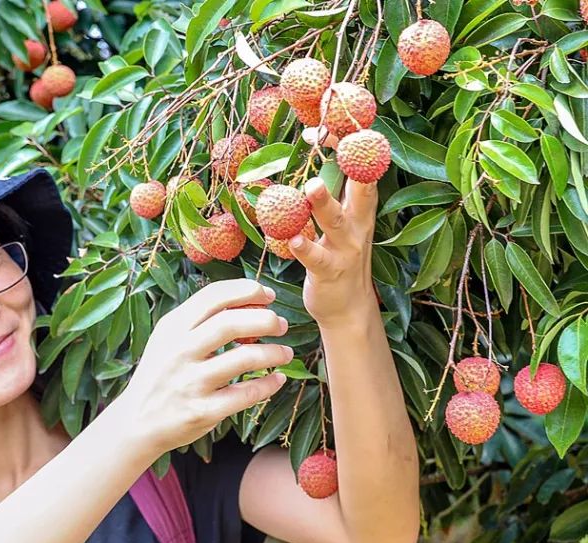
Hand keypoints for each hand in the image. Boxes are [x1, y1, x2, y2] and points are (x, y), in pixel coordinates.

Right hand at [116, 279, 293, 453]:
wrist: (136, 422)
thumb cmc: (160, 376)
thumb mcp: (166, 340)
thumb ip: (197, 320)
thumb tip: (245, 300)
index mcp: (172, 328)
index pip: (213, 296)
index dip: (247, 290)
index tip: (268, 295)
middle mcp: (179, 352)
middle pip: (230, 323)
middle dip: (265, 319)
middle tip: (281, 324)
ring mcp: (190, 382)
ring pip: (243, 358)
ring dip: (273, 353)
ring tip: (286, 353)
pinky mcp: (202, 411)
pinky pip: (245, 395)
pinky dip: (268, 385)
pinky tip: (277, 380)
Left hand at [289, 131, 379, 328]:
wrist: (347, 308)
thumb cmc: (339, 259)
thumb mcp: (339, 225)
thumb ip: (329, 197)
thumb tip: (311, 164)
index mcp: (360, 212)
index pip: (360, 172)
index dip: (349, 147)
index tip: (331, 125)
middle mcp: (357, 227)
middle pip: (359, 191)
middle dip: (350, 166)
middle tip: (336, 142)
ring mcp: (345, 250)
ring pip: (336, 222)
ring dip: (324, 203)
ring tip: (311, 186)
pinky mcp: (329, 272)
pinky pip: (316, 258)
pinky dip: (305, 247)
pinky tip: (292, 239)